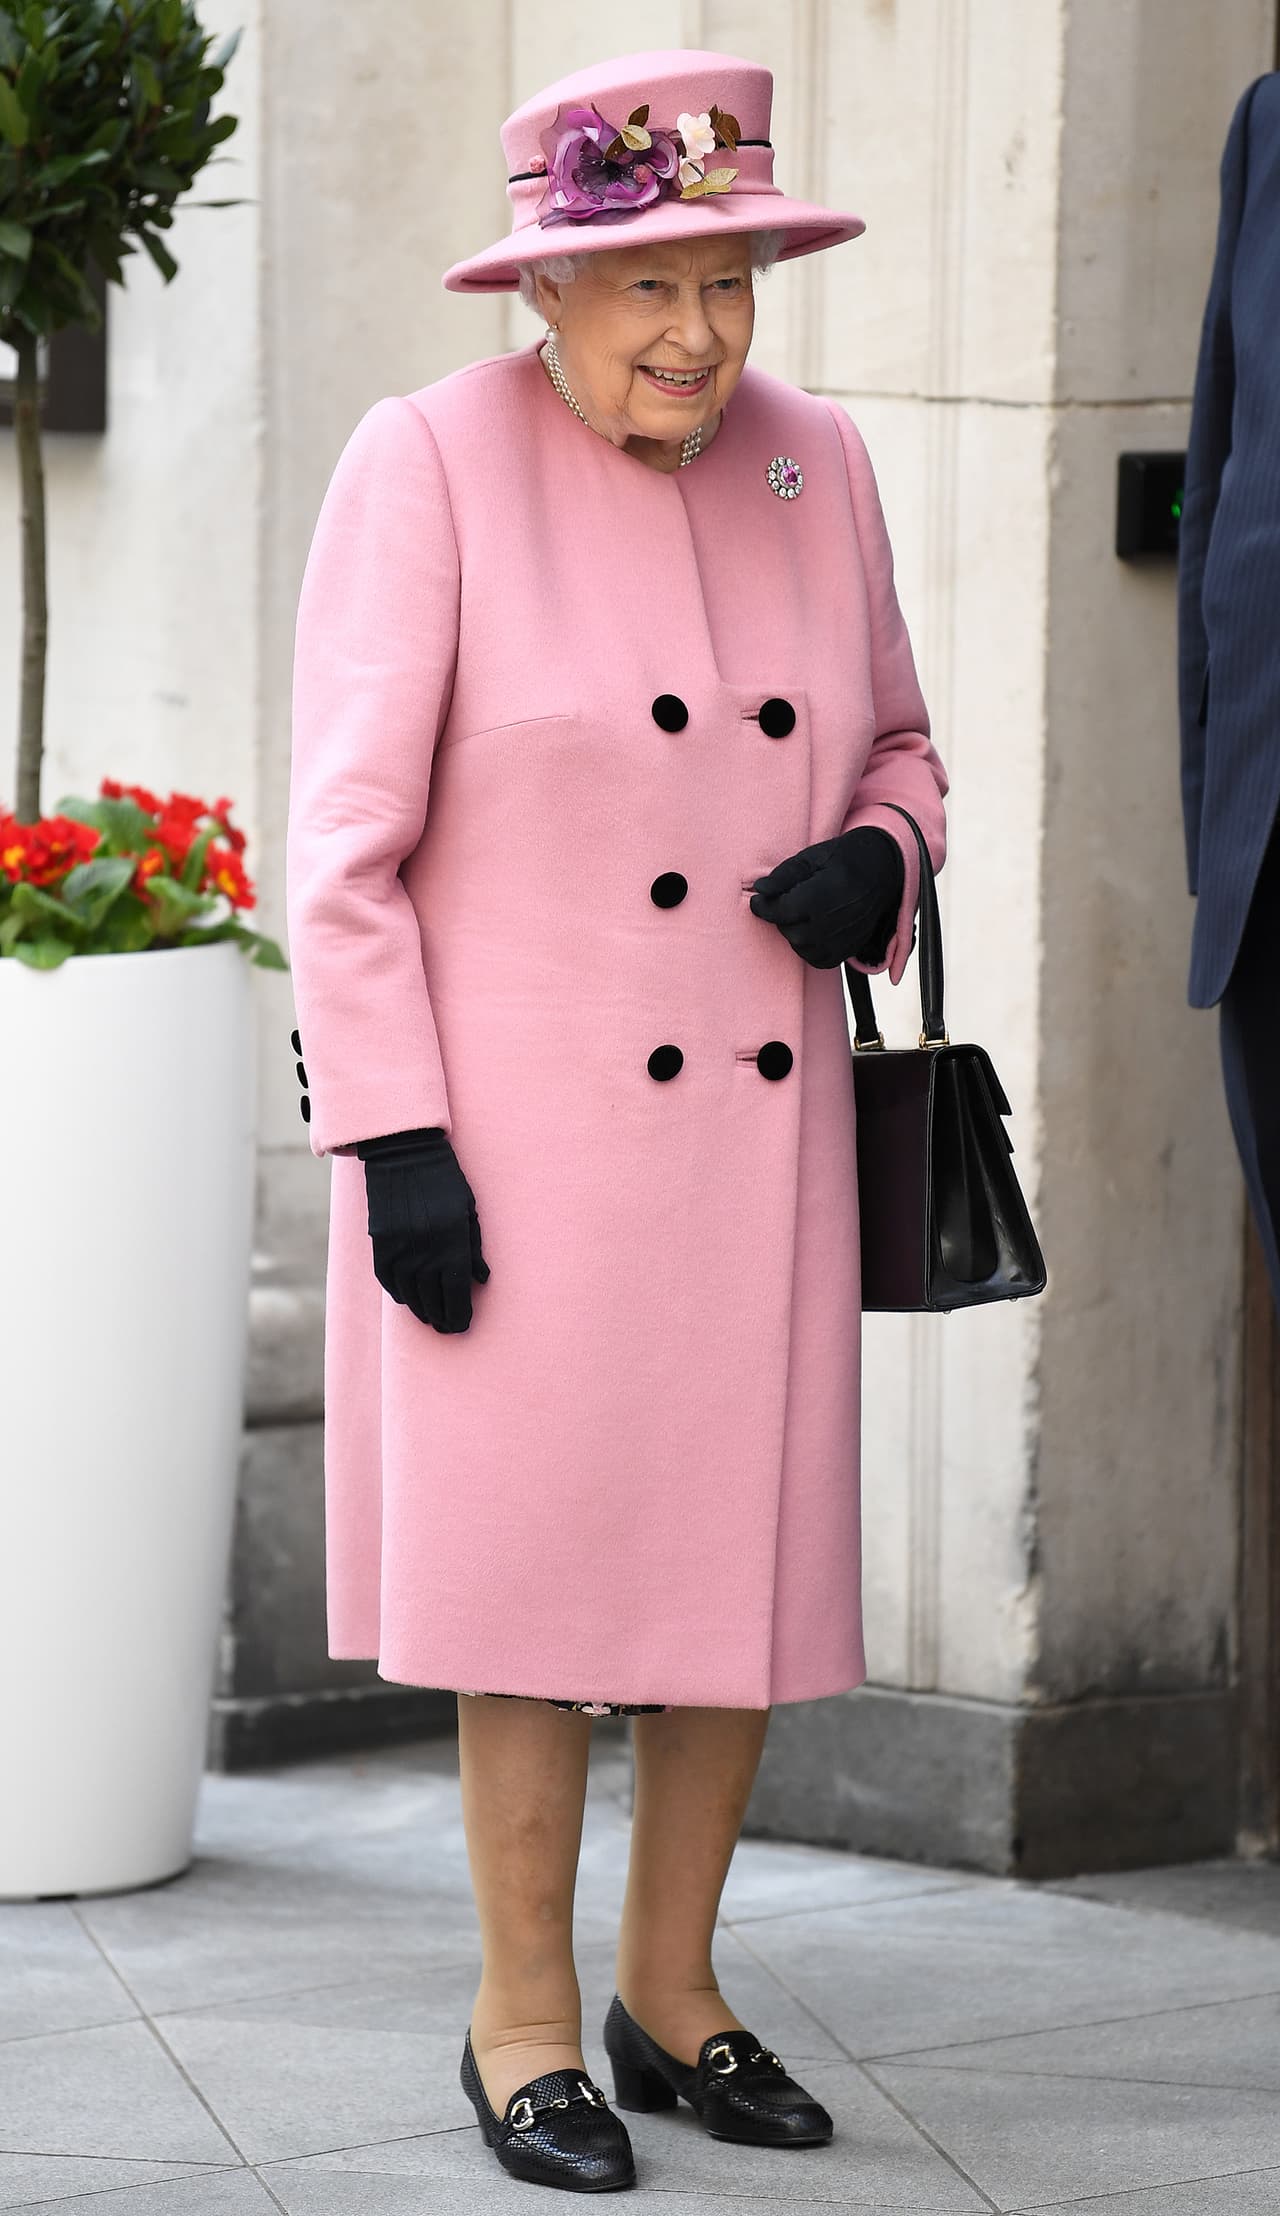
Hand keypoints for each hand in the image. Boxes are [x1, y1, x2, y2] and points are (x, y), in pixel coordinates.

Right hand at [354, 1126, 489, 1333]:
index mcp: (451, 1241)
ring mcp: (399, 1247)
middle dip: (442, 1318)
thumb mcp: (468, 1210)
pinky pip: (388, 1278)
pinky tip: (407, 1299)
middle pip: (432, 1299)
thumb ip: (474, 1247)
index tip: (463, 1325)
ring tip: (429, 1318)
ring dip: (420, 1310)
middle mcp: (424, 1250)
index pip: (457, 1292)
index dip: (460, 1314)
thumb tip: (481, 1279)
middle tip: (447, 1328)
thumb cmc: (444, 1180)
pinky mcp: (381, 1241)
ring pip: (409, 1293)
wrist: (404, 1153)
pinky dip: (398, 1293)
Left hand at [749, 825, 904, 968]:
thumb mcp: (812, 857)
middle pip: (791, 931)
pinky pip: (820, 959)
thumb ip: (784, 875)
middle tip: (783, 904)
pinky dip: (809, 948)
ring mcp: (846, 936)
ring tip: (799, 915)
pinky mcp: (851, 947)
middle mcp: (836, 919)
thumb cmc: (844, 859)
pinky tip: (810, 930)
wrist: (881, 868)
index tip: (757, 901)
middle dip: (780, 919)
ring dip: (794, 933)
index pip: (782, 910)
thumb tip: (760, 890)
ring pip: (804, 947)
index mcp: (824, 893)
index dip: (764, 907)